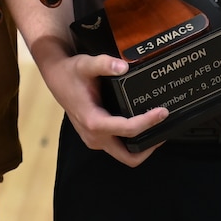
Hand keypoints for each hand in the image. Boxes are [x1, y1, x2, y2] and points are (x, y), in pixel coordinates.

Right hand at [36, 49, 168, 166]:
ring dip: (142, 146)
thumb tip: (123, 66)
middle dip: (149, 147)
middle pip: (128, 156)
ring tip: (156, 127)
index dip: (148, 122)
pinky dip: (132, 140)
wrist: (57, 77)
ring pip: (124, 154)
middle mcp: (94, 136)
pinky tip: (141, 124)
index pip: (128, 129)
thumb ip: (104, 64)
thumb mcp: (86, 64)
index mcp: (94, 122)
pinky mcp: (96, 137)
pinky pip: (118, 146)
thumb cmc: (71, 72)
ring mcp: (95, 139)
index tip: (163, 112)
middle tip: (163, 129)